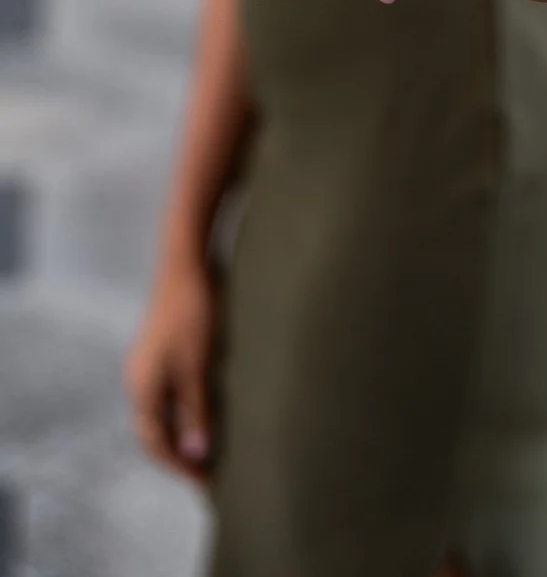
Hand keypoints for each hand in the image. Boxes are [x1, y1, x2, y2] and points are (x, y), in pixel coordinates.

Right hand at [124, 260, 215, 484]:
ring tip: (209, 448)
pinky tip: (204, 411)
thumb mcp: (198, 367)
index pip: (157, 443)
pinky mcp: (159, 349)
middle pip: (154, 431)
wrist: (185, 263)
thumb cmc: (193, 313)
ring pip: (160, 412)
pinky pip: (166, 393)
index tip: (206, 483)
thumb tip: (195, 455)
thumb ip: (196, 412)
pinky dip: (183, 410)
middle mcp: (138, 379)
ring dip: (181, 432)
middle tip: (208, 473)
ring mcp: (146, 364)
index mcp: (142, 388)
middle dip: (179, 455)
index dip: (181, 467)